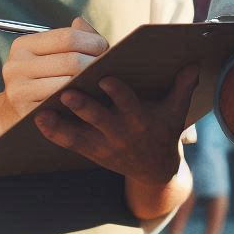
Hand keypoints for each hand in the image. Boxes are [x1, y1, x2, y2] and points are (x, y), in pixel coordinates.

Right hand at [0, 16, 107, 120]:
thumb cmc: (44, 76)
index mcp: (23, 45)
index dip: (93, 42)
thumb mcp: (52, 53)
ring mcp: (18, 91)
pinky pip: (62, 105)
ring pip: (68, 83)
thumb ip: (72, 36)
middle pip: (71, 61)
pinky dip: (79, 100)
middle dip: (95, 63)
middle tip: (109, 67)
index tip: (105, 49)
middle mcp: (15, 66)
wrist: (15, 112)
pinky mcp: (26, 114)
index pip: (68, 37)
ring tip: (102, 80)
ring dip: (90, 82)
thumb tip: (81, 22)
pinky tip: (89, 97)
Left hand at [35, 63, 199, 185]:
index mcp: (141, 119)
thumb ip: (183, 84)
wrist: (155, 170)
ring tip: (43, 111)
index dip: (118, 93)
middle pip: (99, 120)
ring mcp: (104, 145)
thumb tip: (194, 62)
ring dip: (61, 124)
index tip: (106, 78)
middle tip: (67, 93)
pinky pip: (69, 144)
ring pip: (79, 135)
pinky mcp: (92, 152)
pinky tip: (39, 119)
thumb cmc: (165, 130)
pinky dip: (54, 133)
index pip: (129, 104)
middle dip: (83, 108)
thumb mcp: (178, 109)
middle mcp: (121, 133)